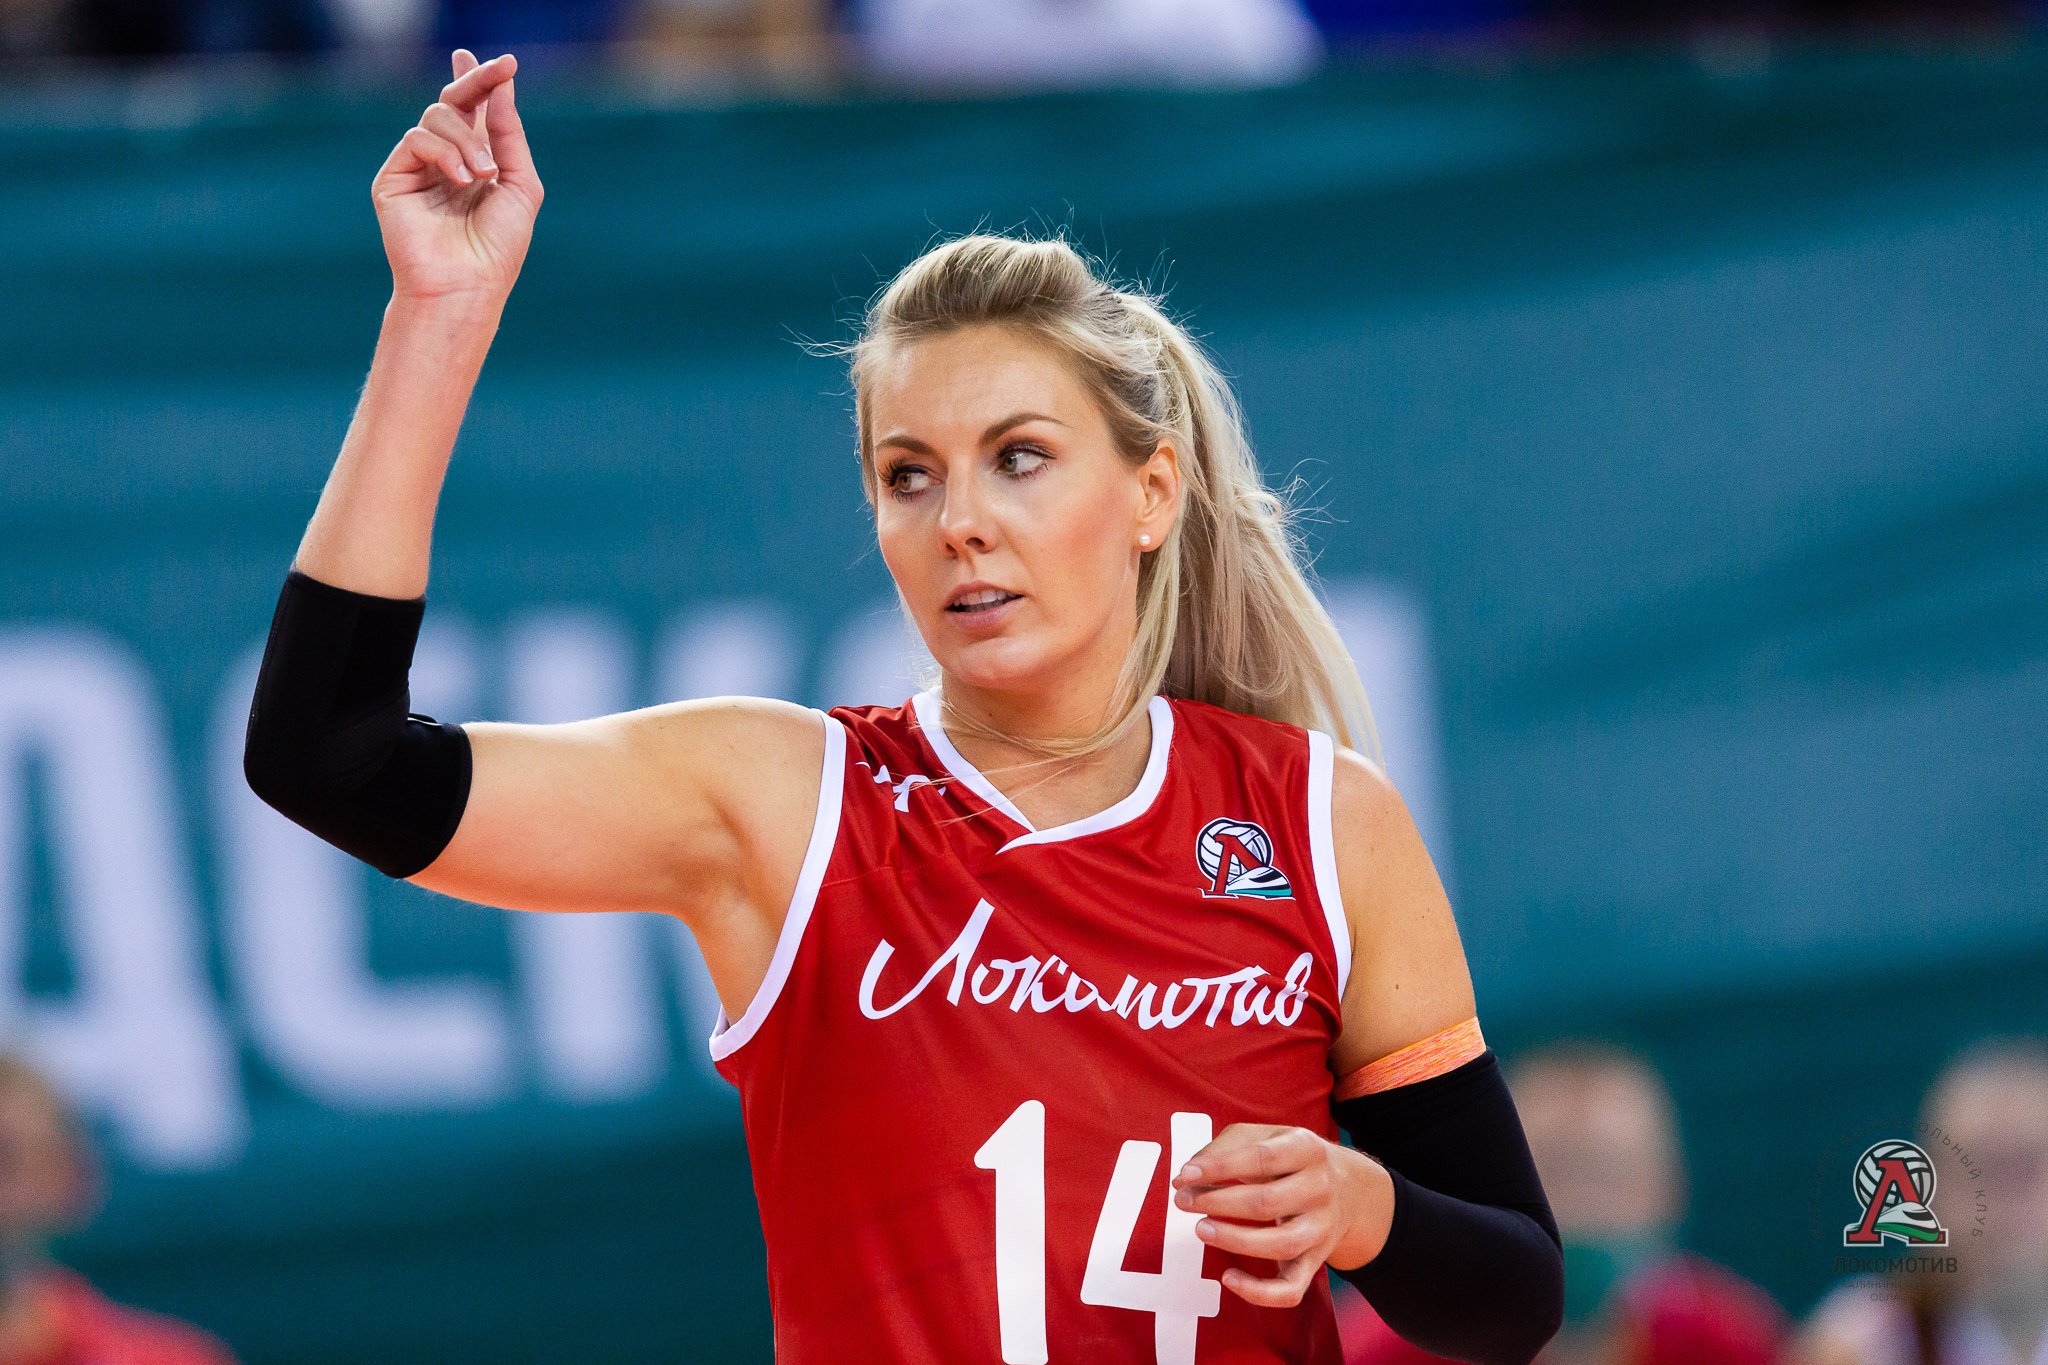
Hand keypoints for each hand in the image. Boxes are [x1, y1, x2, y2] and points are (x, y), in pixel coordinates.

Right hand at [372, 50, 542, 302]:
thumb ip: (510, 135)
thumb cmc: (497, 247)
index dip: (481, 82)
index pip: (473, 111)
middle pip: (452, 102)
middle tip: (498, 69)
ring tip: (484, 175)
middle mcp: (444, 161)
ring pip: (437, 117)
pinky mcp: (392, 179)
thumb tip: (502, 87)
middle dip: (475, 81)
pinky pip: (416, 139)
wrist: (466, 285)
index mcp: (475, 163)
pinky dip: (444, 153)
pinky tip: (462, 180)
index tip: (504, 63)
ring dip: (468, 140)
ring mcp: (416, 169)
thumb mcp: (519, 185)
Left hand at [1172, 1123, 1394, 1307]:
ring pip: (1281, 1245)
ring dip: (1234, 1240)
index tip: (1185, 1174)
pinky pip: (1291, 1289)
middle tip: (1184, 1201)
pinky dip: (1259, 1292)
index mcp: (1306, 1149)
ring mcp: (1321, 1229)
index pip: (1261, 1158)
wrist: (1350, 1189)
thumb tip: (1185, 1178)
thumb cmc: (1289, 1159)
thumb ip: (1224, 1149)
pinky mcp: (1315, 1262)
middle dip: (1218, 1202)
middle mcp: (1320, 1189)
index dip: (1220, 1167)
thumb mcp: (1264, 1136)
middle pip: (1268, 1202)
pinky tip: (1228, 1277)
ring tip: (1201, 1229)